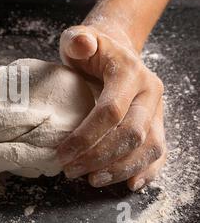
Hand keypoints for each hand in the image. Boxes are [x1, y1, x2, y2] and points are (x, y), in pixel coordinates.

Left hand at [57, 24, 166, 190]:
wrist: (116, 51)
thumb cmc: (93, 50)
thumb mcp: (79, 38)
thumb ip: (78, 40)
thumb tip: (82, 43)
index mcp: (130, 72)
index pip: (111, 111)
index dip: (86, 136)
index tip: (63, 154)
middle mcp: (150, 92)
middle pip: (131, 134)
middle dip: (99, 157)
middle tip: (71, 171)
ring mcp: (157, 109)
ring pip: (148, 147)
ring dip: (120, 169)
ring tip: (92, 179)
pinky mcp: (158, 123)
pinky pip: (159, 151)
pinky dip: (146, 171)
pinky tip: (127, 183)